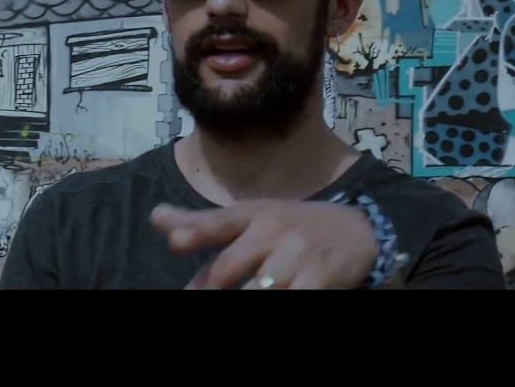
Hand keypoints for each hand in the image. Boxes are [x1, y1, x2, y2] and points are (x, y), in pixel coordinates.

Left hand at [149, 199, 378, 289]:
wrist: (358, 231)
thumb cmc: (290, 228)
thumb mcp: (251, 218)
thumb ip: (204, 225)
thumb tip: (156, 217)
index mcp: (252, 215)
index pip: (218, 221)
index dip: (195, 231)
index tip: (175, 242)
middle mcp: (273, 230)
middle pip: (229, 267)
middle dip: (209, 288)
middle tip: (196, 295)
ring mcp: (298, 255)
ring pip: (260, 289)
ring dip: (247, 296)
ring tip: (241, 294)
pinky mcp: (322, 278)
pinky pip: (294, 298)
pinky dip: (282, 300)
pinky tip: (275, 297)